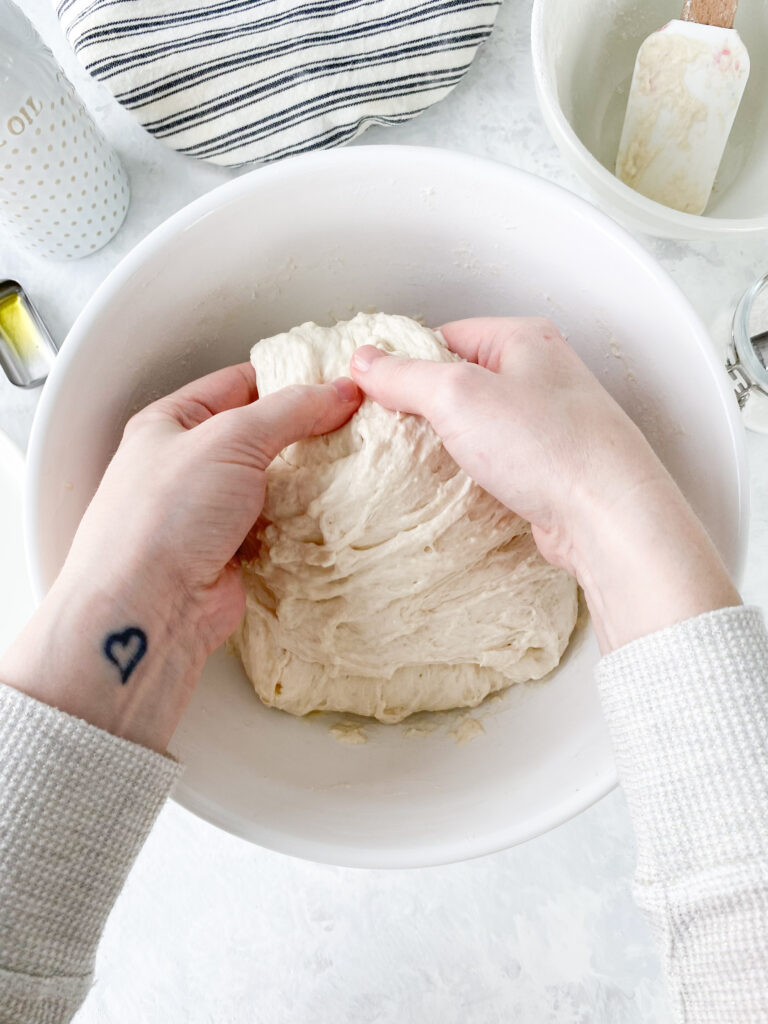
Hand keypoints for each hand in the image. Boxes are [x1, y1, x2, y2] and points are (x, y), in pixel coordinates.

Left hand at [0, 365, 360, 750]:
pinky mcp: (233, 553)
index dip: (288, 378)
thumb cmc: (165, 518)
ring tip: (358, 463)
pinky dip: (305, 521)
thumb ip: (290, 410)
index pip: (238, 384)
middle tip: (357, 422)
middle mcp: (188, 465)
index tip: (337, 380)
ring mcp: (211, 513)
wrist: (148, 611)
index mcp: (171, 423)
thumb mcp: (230, 440)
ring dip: (309, 480)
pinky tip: (337, 511)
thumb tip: (339, 391)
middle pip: (261, 435)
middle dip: (305, 431)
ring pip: (274, 484)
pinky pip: (280, 526)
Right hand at [350, 317, 739, 651]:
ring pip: (478, 424)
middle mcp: (540, 373)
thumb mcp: (457, 397)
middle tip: (390, 433)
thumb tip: (364, 361)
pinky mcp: (550, 466)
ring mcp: (549, 422)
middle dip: (424, 407)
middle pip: (460, 380)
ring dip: (447, 444)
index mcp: (523, 338)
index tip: (372, 392)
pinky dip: (472, 471)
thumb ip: (405, 376)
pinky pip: (496, 460)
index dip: (405, 362)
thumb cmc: (545, 445)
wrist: (608, 516)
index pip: (444, 335)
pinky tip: (455, 489)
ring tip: (418, 463)